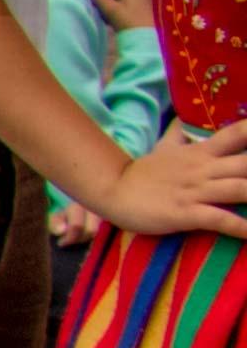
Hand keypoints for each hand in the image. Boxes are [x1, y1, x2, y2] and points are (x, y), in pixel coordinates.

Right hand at [104, 123, 246, 241]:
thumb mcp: (163, 149)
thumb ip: (180, 136)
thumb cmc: (142, 173)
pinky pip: (220, 219)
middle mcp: (205, 169)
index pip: (239, 133)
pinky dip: (241, 227)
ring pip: (240, 189)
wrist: (112, 190)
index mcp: (202, 152)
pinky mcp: (185, 213)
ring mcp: (196, 191)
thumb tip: (184, 120)